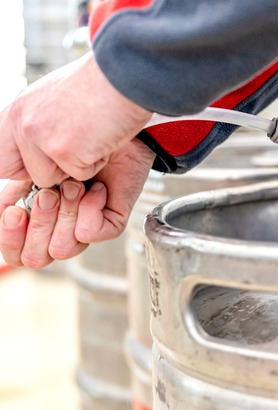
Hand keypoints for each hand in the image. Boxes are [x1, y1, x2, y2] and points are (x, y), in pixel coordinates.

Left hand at [0, 52, 151, 186]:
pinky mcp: (65, 151)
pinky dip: (98, 160)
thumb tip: (35, 147)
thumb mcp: (54, 97)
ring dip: (76, 164)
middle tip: (72, 149)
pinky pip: (81, 174)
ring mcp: (41, 137)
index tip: (48, 157)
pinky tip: (104, 135)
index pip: (1, 157)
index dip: (24, 163)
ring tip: (93, 135)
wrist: (126, 74)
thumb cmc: (102, 84)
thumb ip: (38, 120)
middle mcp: (22, 122)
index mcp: (17, 109)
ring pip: (51, 177)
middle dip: (46, 169)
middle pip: (18, 171)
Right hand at [0, 139, 154, 268]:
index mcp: (34, 220)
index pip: (16, 253)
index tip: (15, 212)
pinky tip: (95, 189)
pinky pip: (89, 233)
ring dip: (64, 212)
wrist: (106, 127)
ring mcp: (85, 228)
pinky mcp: (110, 225)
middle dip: (39, 223)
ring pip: (62, 249)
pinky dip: (89, 208)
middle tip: (49, 194)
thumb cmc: (67, 141)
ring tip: (74, 186)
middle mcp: (59, 229)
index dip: (11, 238)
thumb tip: (2, 210)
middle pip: (35, 257)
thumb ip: (7, 186)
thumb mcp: (23, 163)